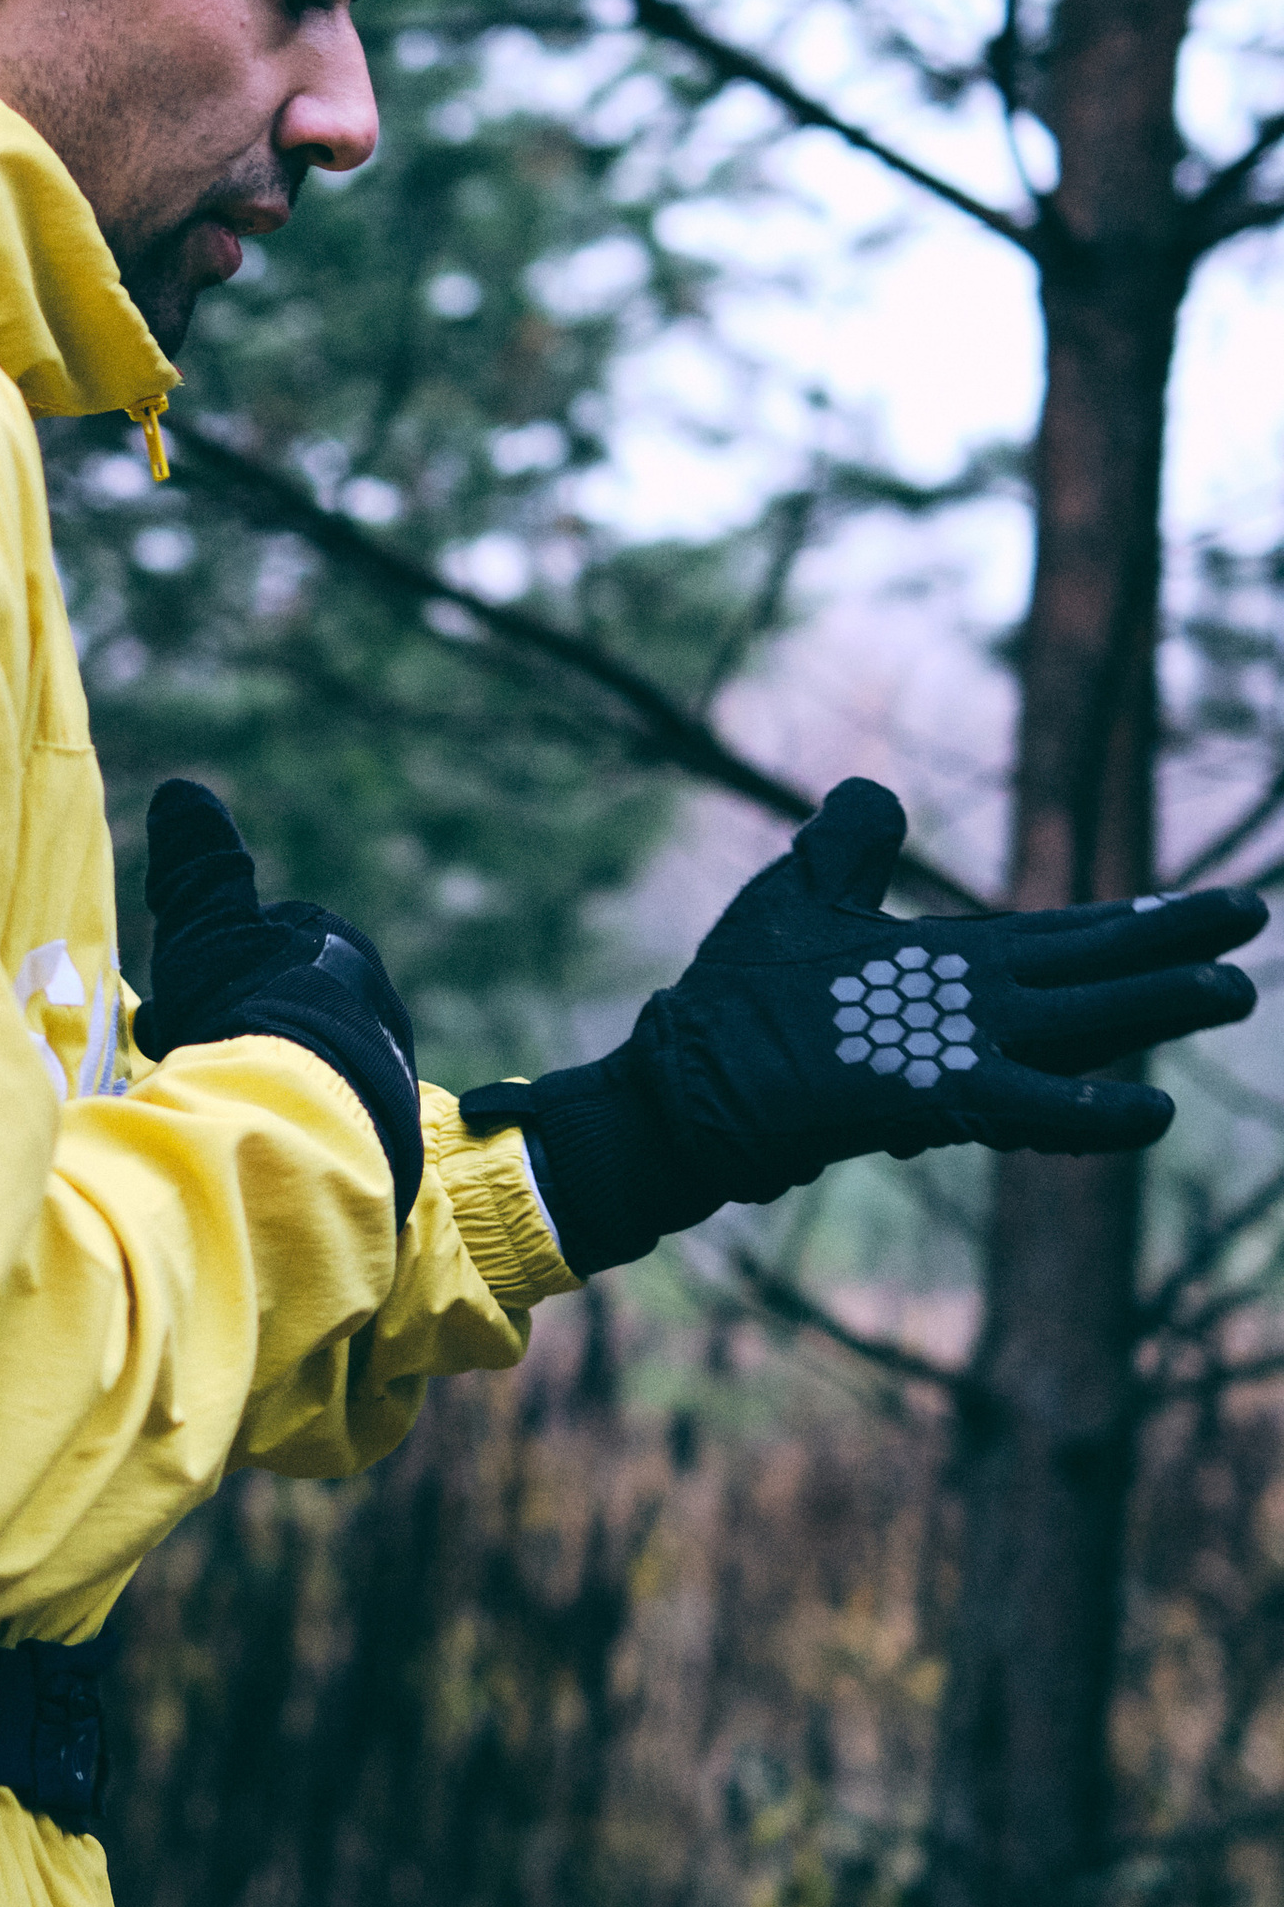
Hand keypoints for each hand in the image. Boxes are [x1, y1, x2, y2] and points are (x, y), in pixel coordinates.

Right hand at [136, 780, 423, 1227]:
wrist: (307, 1112)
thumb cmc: (250, 1006)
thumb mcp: (207, 922)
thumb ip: (197, 863)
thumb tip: (181, 791)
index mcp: (339, 946)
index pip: (274, 943)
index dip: (220, 970)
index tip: (185, 1001)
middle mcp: (375, 1004)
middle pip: (291, 1011)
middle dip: (243, 1030)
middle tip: (195, 1061)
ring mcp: (386, 1073)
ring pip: (311, 1069)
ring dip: (268, 1082)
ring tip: (221, 1110)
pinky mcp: (389, 1139)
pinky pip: (328, 1123)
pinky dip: (293, 1129)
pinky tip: (259, 1144)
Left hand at [459, 776, 1265, 1278]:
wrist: (681, 1091)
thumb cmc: (740, 1007)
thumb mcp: (800, 898)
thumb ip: (848, 847)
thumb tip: (871, 793)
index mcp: (952, 967)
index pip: (1062, 939)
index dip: (1136, 922)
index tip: (1211, 907)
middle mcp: (968, 1012)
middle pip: (1088, 974)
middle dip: (1169, 952)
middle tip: (1252, 923)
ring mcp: (952, 1055)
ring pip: (1075, 1028)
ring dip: (1150, 1012)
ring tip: (1231, 990)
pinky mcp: (923, 1099)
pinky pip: (1022, 1107)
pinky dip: (1085, 1113)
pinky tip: (1152, 1112)